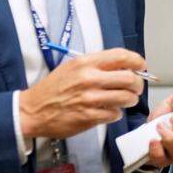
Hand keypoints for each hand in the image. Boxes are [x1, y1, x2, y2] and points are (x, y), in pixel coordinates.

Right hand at [19, 48, 144, 139]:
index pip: (122, 56)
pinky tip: (109, 111)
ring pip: (126, 98)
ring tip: (125, 100)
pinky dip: (116, 113)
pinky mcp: (89, 116)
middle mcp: (89, 79)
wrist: (31, 110)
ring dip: (130, 100)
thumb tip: (125, 67)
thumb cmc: (53, 89)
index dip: (137, 61)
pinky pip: (115, 114)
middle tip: (136, 88)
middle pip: (129, 78)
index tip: (141, 67)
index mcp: (85, 63)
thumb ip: (97, 65)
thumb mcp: (72, 67)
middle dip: (138, 85)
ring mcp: (89, 99)